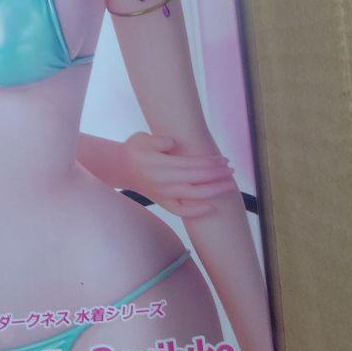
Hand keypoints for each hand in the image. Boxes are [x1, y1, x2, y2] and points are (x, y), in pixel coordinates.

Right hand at [120, 132, 235, 218]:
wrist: (120, 167)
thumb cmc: (134, 150)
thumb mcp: (142, 138)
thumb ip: (157, 140)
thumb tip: (173, 142)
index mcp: (162, 164)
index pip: (193, 164)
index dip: (210, 162)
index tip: (223, 159)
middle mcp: (165, 181)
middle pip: (198, 179)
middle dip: (217, 175)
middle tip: (231, 170)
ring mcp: (165, 194)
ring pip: (194, 195)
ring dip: (214, 190)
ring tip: (228, 185)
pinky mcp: (163, 202)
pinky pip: (182, 211)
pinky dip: (197, 212)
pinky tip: (211, 207)